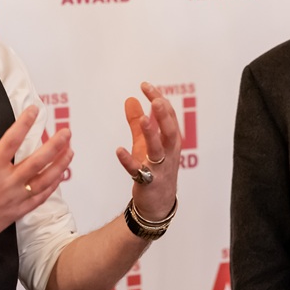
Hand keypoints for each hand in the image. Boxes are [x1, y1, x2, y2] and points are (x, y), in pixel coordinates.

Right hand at [0, 106, 73, 255]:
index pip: (12, 139)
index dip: (25, 122)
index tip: (34, 111)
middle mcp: (6, 182)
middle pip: (37, 160)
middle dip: (55, 144)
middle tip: (65, 133)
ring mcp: (14, 198)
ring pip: (44, 179)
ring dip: (60, 164)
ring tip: (69, 152)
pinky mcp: (17, 211)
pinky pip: (40, 197)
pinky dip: (52, 186)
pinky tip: (59, 176)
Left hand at [116, 82, 181, 219]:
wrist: (157, 203)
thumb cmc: (153, 169)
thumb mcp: (145, 143)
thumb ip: (138, 122)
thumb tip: (130, 99)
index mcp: (170, 141)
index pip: (168, 116)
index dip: (159, 100)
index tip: (146, 85)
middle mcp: (168, 153)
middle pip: (170, 130)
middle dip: (164, 115)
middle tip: (155, 100)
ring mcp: (159, 168)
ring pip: (158, 149)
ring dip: (152, 135)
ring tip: (144, 121)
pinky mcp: (148, 182)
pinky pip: (138, 171)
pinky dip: (129, 161)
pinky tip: (119, 151)